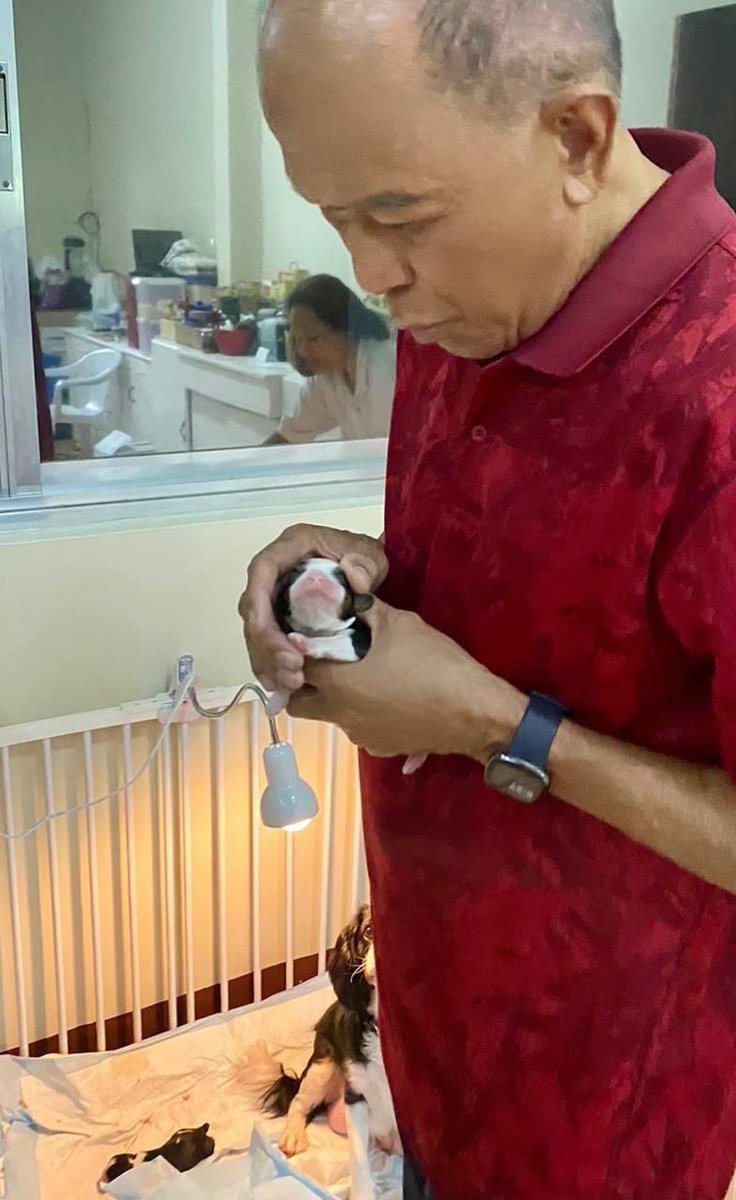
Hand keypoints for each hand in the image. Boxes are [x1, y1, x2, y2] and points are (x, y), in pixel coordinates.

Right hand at [239, 524, 386, 694]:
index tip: (263, 632)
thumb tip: (355, 576)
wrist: (368, 570)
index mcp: (291, 546)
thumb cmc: (365, 558)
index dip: (257, 601)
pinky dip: (272, 664)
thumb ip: (364, 565)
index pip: (262, 570)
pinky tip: (282, 685)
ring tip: (290, 683)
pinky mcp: (279, 616)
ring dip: (269, 659)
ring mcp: (275, 595)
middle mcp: (276, 570)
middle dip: (267, 642)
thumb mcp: (371, 556)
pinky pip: (267, 642)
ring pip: (257, 630)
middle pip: (255, 607)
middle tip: (291, 668)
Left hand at [288, 600, 525, 763]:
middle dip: (300, 683)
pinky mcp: (378, 747)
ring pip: (327, 716)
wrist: (473, 712)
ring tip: (359, 676)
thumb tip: (345, 585)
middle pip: (297, 701)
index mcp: (335, 681)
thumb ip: (363, 607)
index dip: (293, 650)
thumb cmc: (433, 663)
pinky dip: (360, 714)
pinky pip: (356, 728)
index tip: (303, 636)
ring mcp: (358, 734)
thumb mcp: (398, 623)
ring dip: (332, 698)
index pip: (292, 666)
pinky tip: (385, 699)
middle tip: (321, 661)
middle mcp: (338, 713)